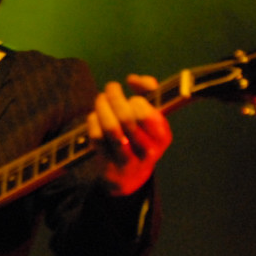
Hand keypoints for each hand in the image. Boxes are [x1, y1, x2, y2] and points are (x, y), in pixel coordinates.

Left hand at [87, 74, 172, 195]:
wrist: (130, 175)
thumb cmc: (141, 135)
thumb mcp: (153, 117)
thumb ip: (149, 91)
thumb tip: (134, 79)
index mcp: (162, 137)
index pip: (147, 115)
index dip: (136, 101)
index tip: (132, 98)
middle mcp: (148, 150)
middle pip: (126, 118)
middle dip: (115, 97)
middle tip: (111, 88)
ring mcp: (127, 159)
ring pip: (111, 128)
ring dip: (102, 107)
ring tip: (101, 98)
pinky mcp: (108, 164)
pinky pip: (97, 137)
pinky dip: (93, 121)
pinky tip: (95, 115)